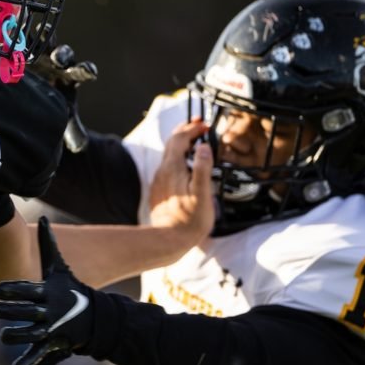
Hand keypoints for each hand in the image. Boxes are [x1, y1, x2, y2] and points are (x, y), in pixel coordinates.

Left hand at [0, 217, 93, 364]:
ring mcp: (52, 330)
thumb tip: (43, 216)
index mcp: (48, 292)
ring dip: (15, 336)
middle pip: (25, 312)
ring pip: (29, 335)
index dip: (11, 289)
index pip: (26, 289)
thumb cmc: (70, 289)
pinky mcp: (53, 346)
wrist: (95, 318)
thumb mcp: (59, 268)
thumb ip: (48, 244)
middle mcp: (49, 311)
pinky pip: (39, 356)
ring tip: (5, 335)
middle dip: (8, 311)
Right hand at [28, 43, 97, 152]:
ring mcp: (41, 54)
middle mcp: (58, 63)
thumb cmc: (54, 108)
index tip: (91, 72)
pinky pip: (22, 41)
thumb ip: (73, 132)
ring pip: (43, 43)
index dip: (86, 70)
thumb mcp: (63, 121)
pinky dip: (18, 36)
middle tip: (59, 58)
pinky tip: (11, 31)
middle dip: (61, 55)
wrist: (35, 96)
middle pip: (63, 56)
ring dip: (41, 38)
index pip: (81, 72)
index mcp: (71, 77)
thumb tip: (80, 148)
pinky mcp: (24, 51)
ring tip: (38, 32)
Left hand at [148, 119, 214, 243]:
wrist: (168, 239)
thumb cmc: (189, 219)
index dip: (192, 128)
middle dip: (184, 131)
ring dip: (180, 144)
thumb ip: (202, 168)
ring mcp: (159, 181)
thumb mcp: (202, 193)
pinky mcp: (159, 191)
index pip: (180, 139)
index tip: (204, 125)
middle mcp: (162, 171)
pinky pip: (166, 167)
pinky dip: (177, 158)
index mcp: (173, 168)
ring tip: (194, 142)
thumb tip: (203, 146)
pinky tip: (184, 165)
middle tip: (198, 126)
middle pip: (171, 143)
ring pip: (168, 155)